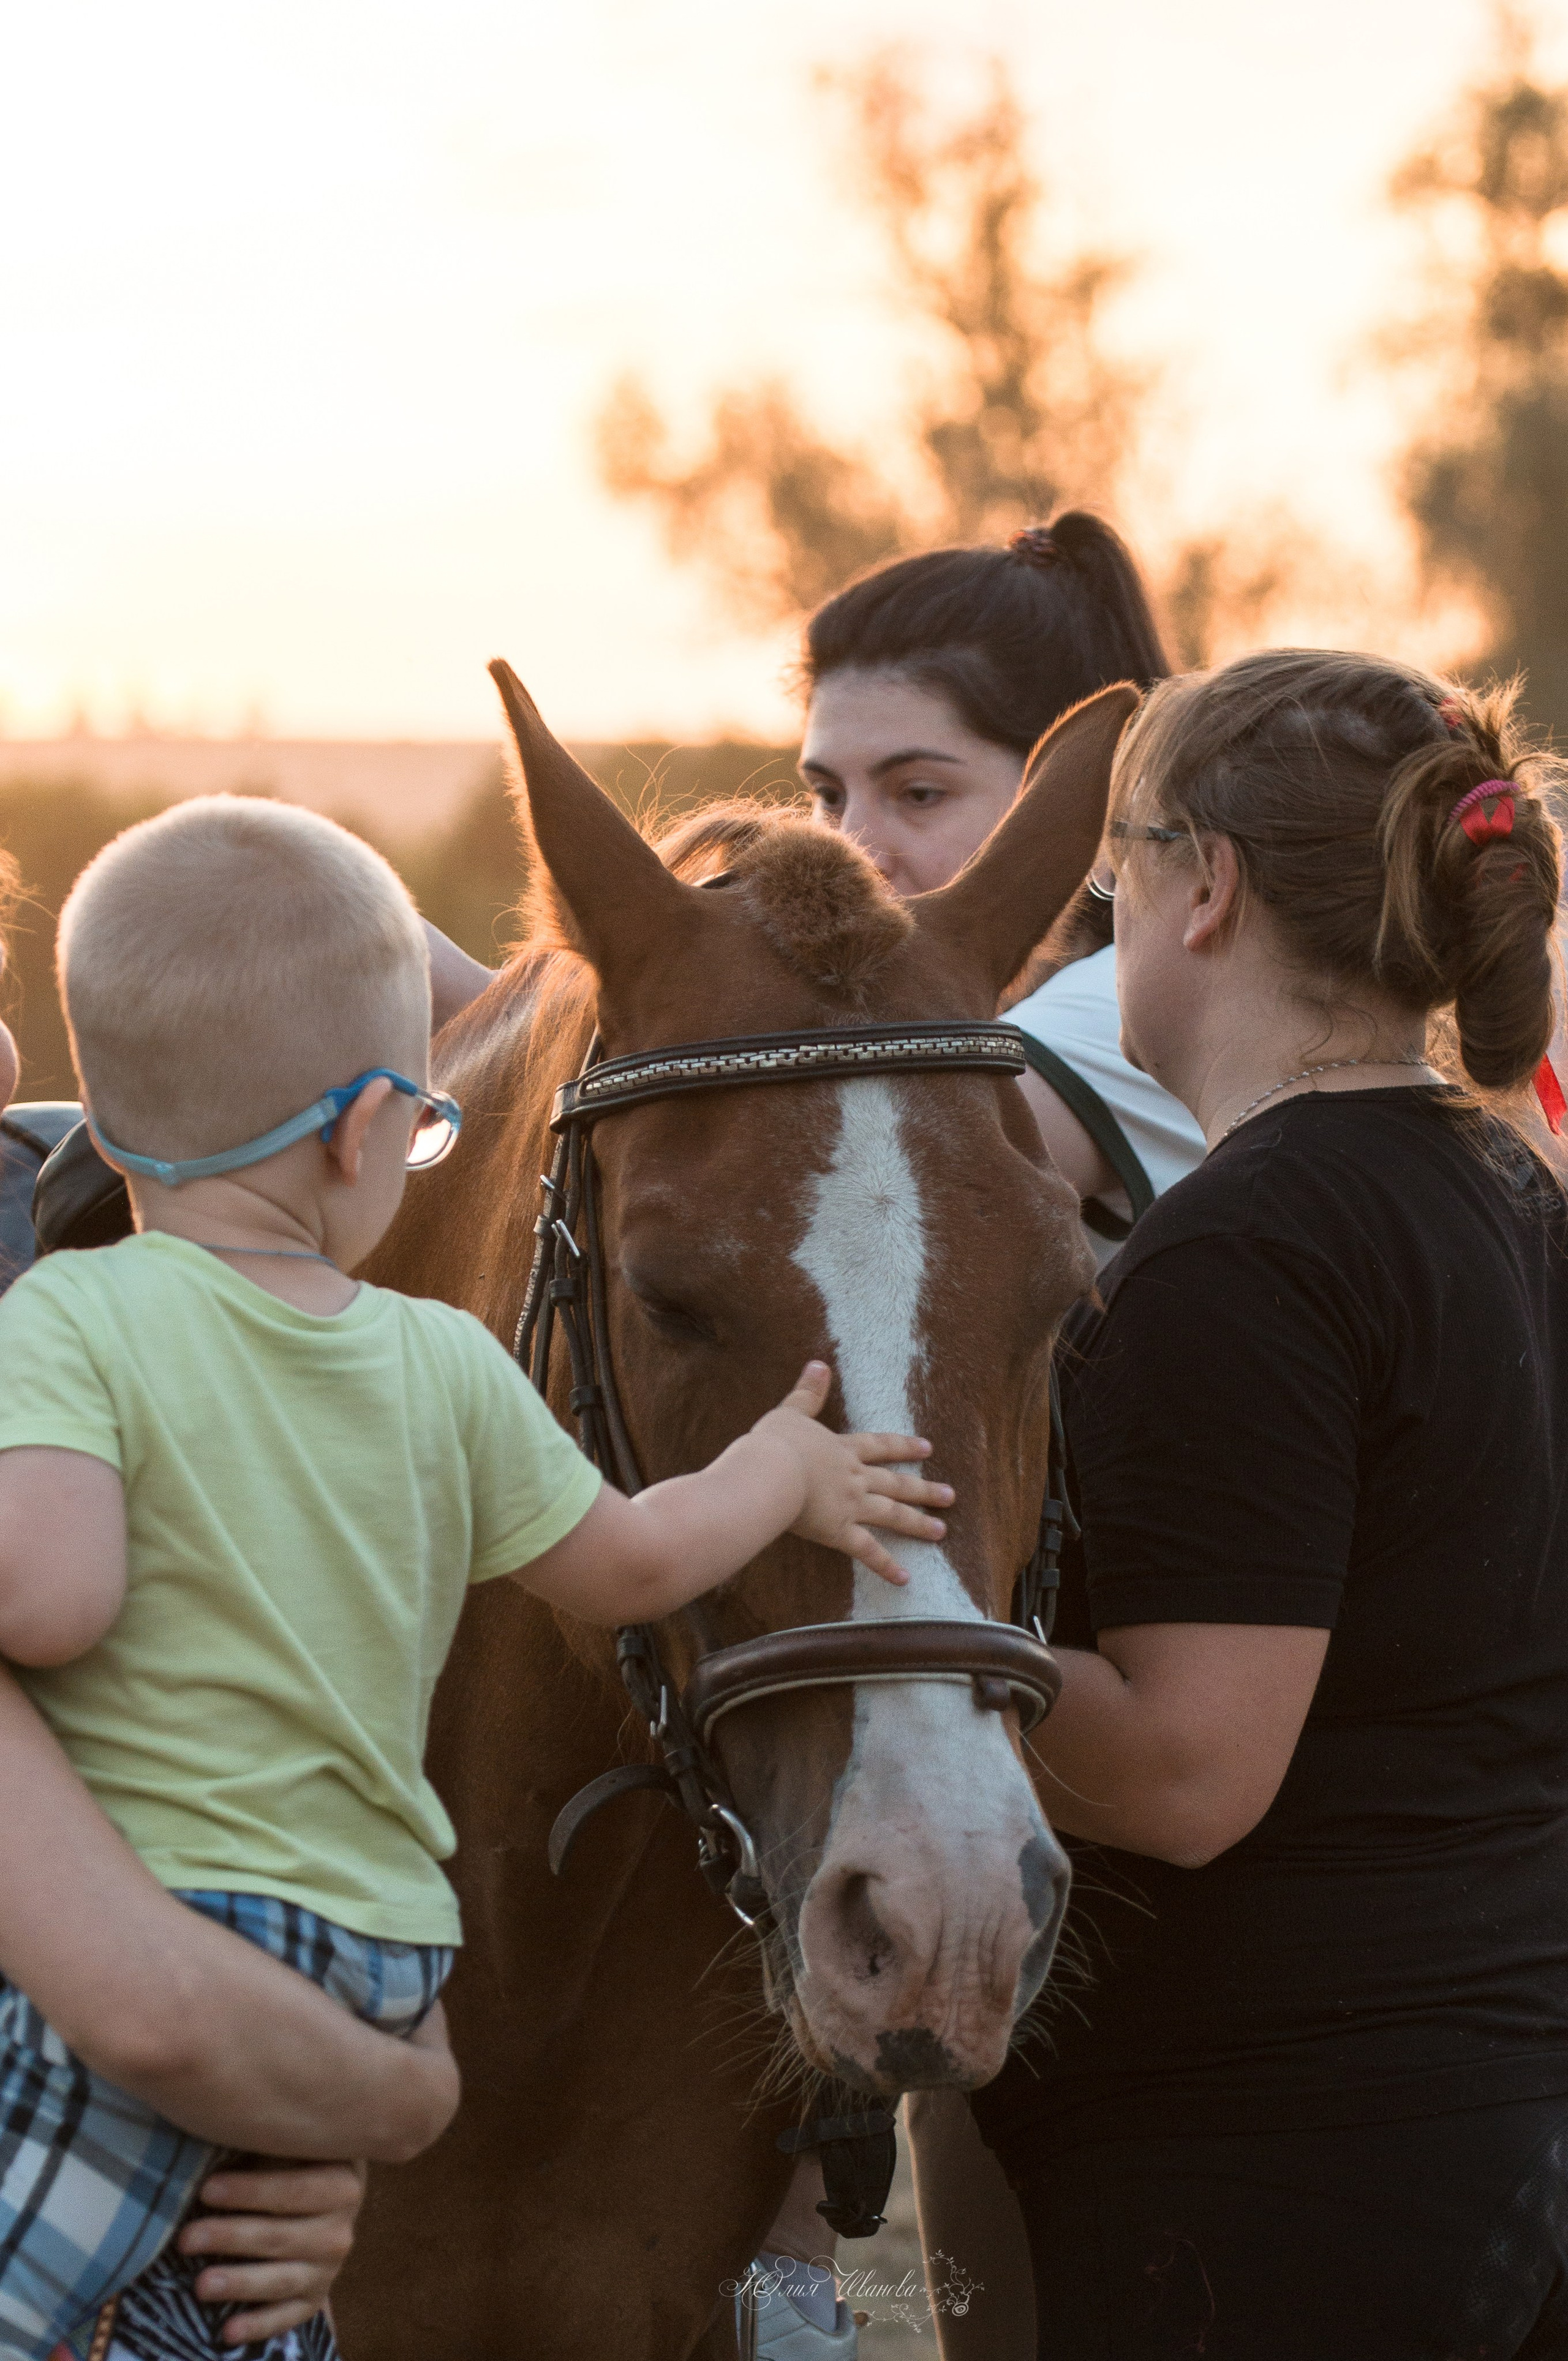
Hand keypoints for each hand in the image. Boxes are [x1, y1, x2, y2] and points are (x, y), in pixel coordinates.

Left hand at [177, 2158, 365, 2346]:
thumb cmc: (295, 2164)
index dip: (250, 2190)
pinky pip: (288, 2317)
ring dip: (239, 2283)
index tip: (206, 2189)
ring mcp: (329, 2270)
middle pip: (280, 2237)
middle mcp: (341, 2231)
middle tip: (186, 2239)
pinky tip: (228, 2332)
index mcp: (341, 2185)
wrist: (329, 2198)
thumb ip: (269, 2147)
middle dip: (230, 2237)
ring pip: (282, 2280)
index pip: (293, 2190)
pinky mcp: (315, 2299)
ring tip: (200, 2285)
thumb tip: (219, 2131)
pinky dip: (259, 2326)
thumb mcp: (293, 2148)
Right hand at [751, 1362, 952, 1584]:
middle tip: (950, 1496)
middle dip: (924, 1489)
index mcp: (842, 1450)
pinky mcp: (840, 1531)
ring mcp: (851, 1505)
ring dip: (917, 1523)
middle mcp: (854, 1477)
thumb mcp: (789, 1412)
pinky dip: (886, 1566)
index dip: (903, 1446)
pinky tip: (905, 1579)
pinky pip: (868, 1552)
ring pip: (892, 1515)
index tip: (927, 1447)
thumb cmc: (773, 1444)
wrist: (769, 1474)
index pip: (880, 1446)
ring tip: (941, 1531)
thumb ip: (807, 1392)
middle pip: (896, 1483)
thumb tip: (819, 1364)